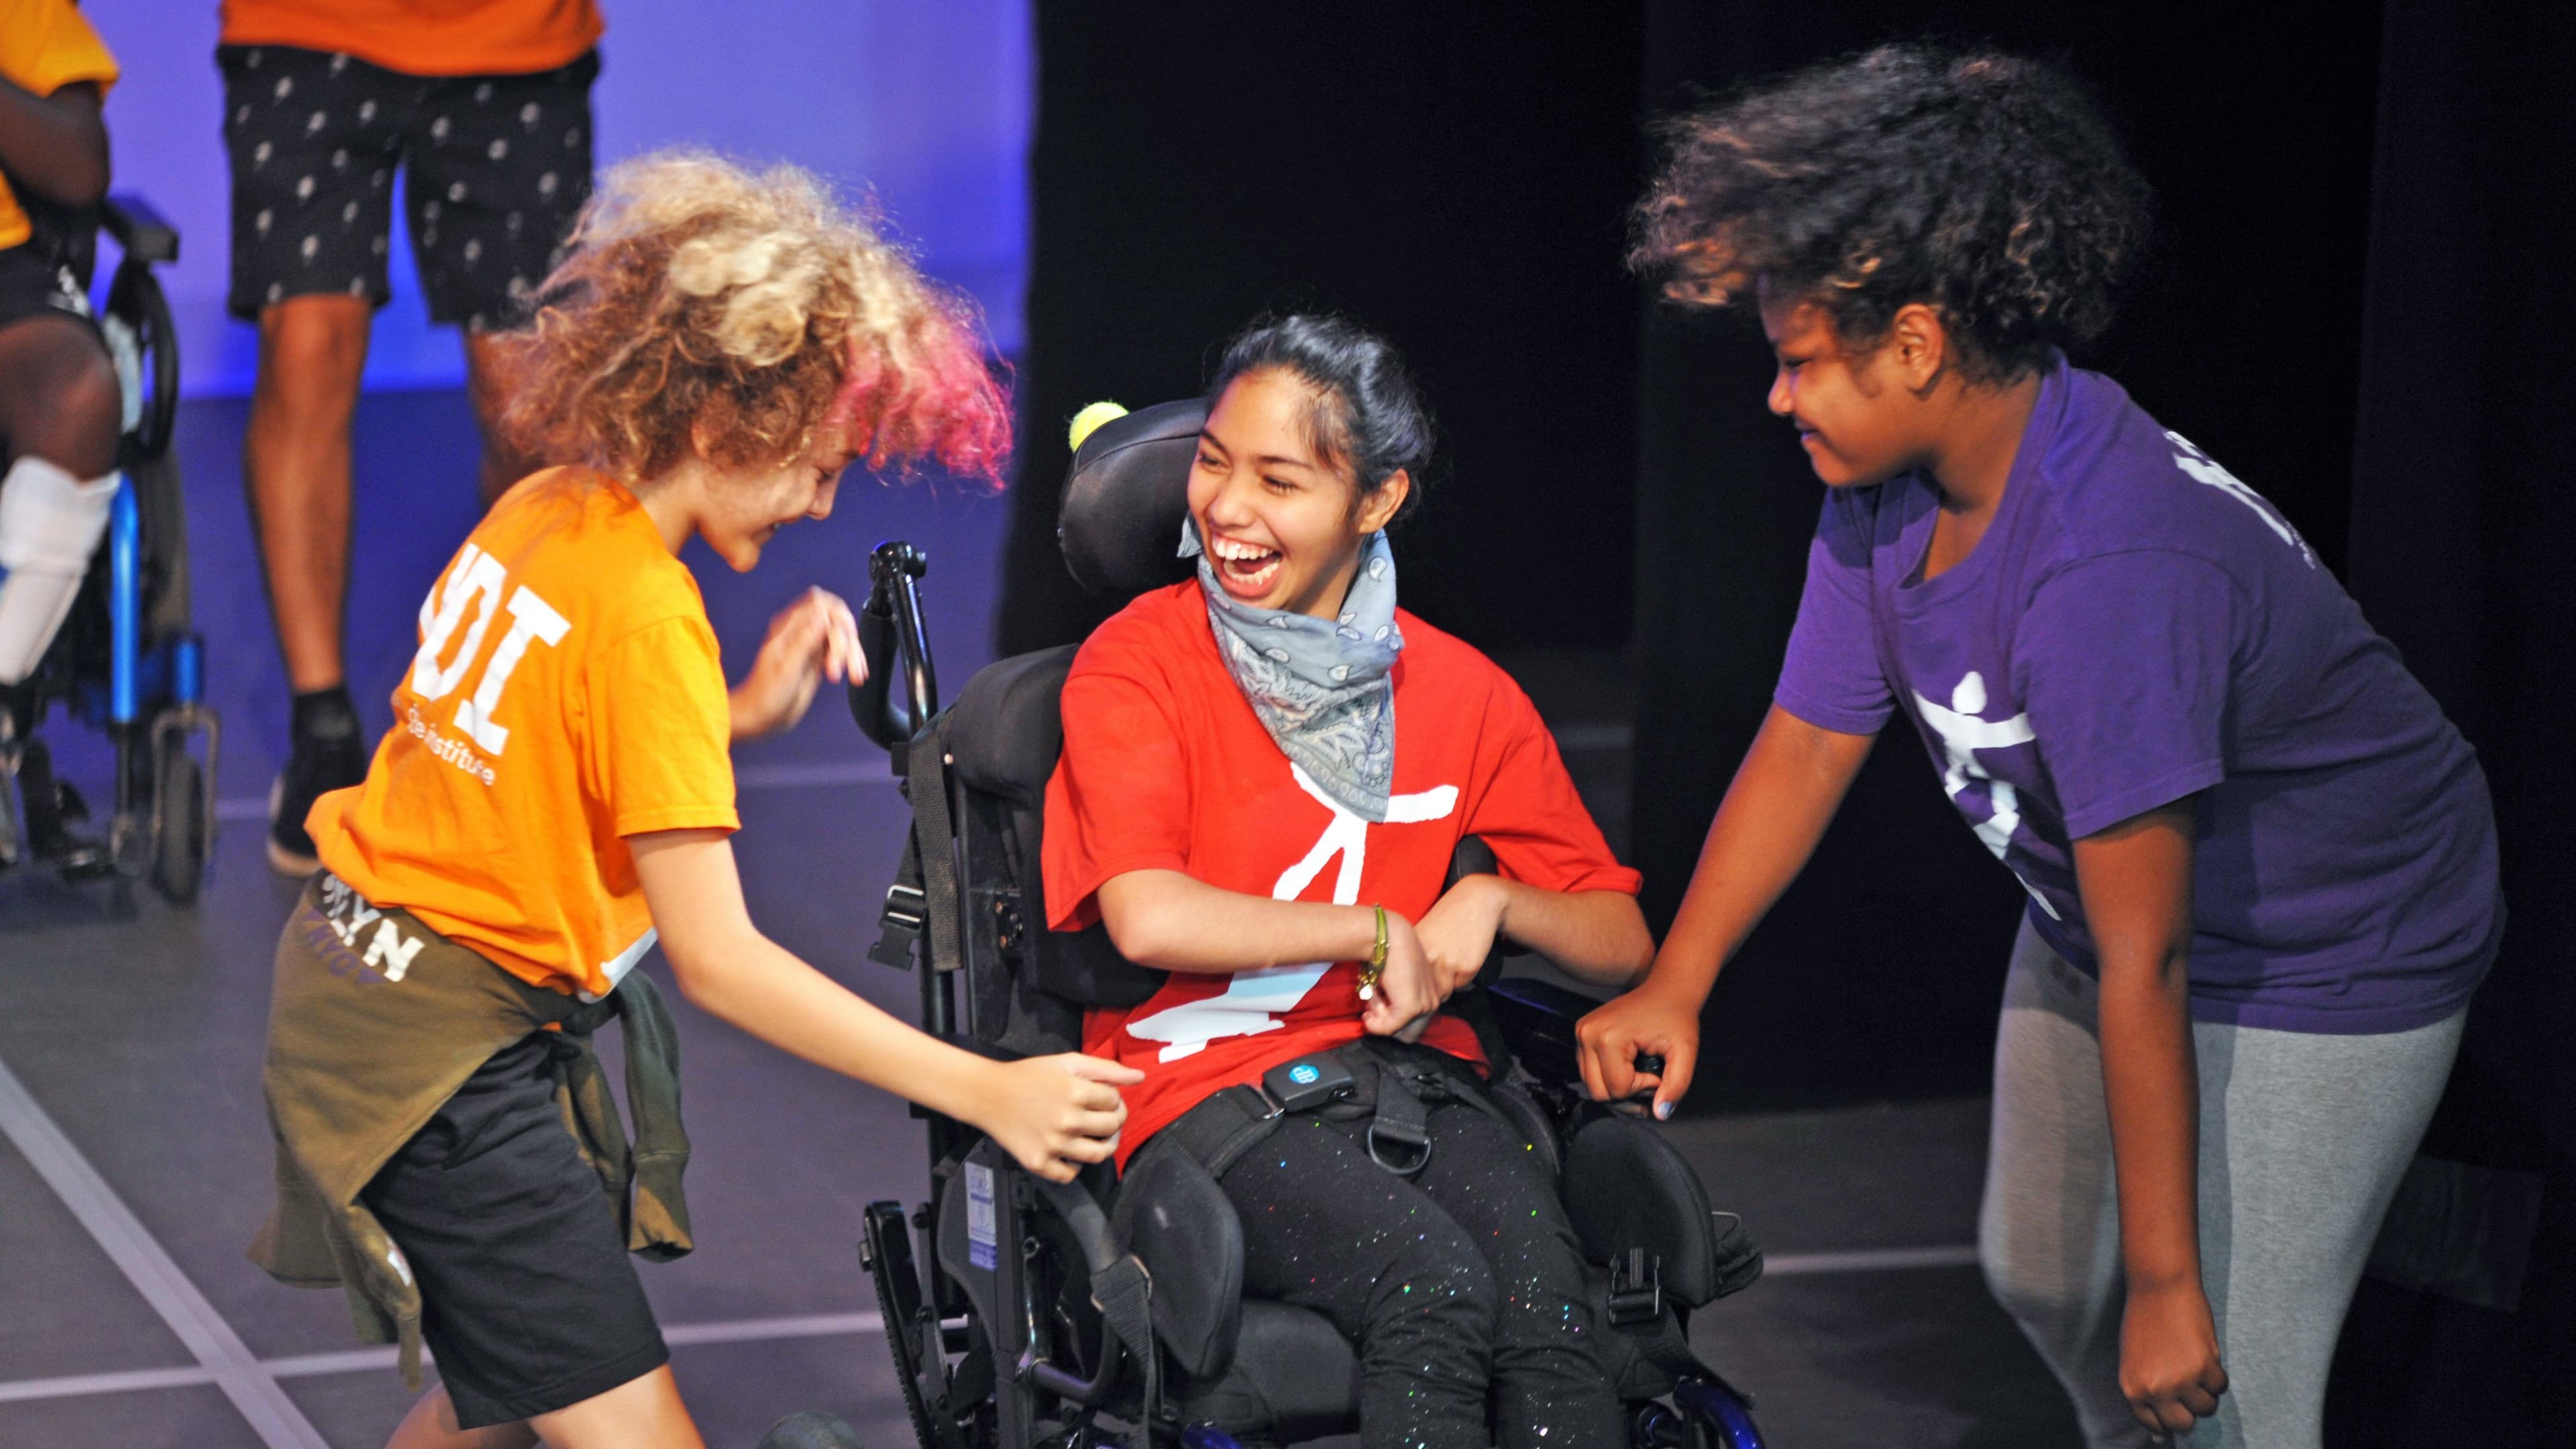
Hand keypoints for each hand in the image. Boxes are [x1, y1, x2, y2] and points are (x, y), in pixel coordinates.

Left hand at [729, 587, 862, 739]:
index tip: (845, 634)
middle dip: (846, 641)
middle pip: (836, 620)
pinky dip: (851, 660)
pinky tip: (855, 674)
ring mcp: (810, 645)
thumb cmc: (765, 696)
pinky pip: (841, 651)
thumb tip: (822, 615)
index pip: (820, 603)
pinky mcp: (818, 659)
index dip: (837, 615)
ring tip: (853, 675)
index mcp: (788, 628)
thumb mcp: (786, 668)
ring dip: (852, 653)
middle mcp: (801, 632)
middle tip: (839, 667)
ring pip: (842, 636)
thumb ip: (805, 640)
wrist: (761, 717)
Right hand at [969, 1053, 1142, 1183]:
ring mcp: (1053, 1145)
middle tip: (1104, 1116)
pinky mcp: (1039, 1163)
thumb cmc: (1030, 1075)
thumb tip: (1140, 1077)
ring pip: (1098, 1155)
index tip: (1102, 1097)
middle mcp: (1067, 1121)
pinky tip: (1072, 1152)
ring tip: (1098, 1137)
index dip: (1113, 1098)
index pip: (1115, 1101)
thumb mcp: (1068, 1063)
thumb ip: (1106, 1069)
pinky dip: (1076, 1166)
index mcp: (1076, 1092)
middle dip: (1115, 1120)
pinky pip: (1070, 1174)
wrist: (989, 1095)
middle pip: (1112, 1127)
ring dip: (1105, 1146)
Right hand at [1360, 911, 1439, 1036]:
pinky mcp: (1410, 1009)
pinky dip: (1373, 1021)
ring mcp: (1424, 1006)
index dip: (1393, 1018)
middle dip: (1387, 1024)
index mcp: (1433, 993)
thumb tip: (1381, 1017)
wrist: (1387, 936)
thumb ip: (1397, 998)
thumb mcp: (1397, 979)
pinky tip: (1369, 1002)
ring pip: (1397, 1032)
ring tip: (1373, 996)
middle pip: (1409, 1034)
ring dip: (1379, 1018)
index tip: (1378, 1003)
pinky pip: (1387, 1028)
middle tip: (1372, 1007)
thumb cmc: (1386, 953)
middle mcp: (1434, 1001)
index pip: (1415, 1024)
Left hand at [1413, 875, 1506, 1000]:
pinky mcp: (1467, 967)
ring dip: (1448, 982)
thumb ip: (1417, 957)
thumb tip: (1417, 986)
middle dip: (1432, 987)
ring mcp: (1447, 964)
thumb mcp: (1424, 932)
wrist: (1476, 901)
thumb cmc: (1449, 917)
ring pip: (1445, 990)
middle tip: (1441, 971)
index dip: (1416, 983)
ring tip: (1453, 960)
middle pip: (1426, 989)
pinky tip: (1465, 956)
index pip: (1409, 981)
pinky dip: (1463, 977)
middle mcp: (1428, 958)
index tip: (1422, 978)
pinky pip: (1461, 984)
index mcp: (1413, 948)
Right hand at [1575, 984, 1698, 1118]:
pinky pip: (1589, 1071)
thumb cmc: (1676, 1018)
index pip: (1617, 1089)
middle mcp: (1587, 1034)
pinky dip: (1608, 1077)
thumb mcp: (1685, 1053)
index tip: (1658, 1074)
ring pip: (1591, 1085)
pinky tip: (1628, 1070)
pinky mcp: (1582, 1033)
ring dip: (1617, 1088)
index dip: (1642, 1089)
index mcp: (1608, 1037)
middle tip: (1651, 1082)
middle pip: (1598, 1092)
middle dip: (1627, 1094)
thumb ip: (1676, 1086)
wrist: (1667, 990)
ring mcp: (1582, 1032)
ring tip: (1641, 1076)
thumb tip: (1660, 1114)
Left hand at [2120, 1280, 2226, 1440]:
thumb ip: (2144, 1396)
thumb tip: (2158, 1438)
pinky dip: (2217, 1376)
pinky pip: (2220, 1387)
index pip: (2154, 1426)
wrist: (2159, 1286)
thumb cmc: (2143, 1321)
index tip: (2174, 1411)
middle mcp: (2156, 1389)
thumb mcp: (2132, 1361)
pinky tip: (2205, 1356)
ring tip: (2195, 1368)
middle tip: (2189, 1391)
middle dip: (2189, 1412)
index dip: (2167, 1421)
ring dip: (2205, 1393)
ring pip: (2206, 1408)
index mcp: (2133, 1389)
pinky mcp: (2205, 1366)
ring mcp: (2182, 1380)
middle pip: (2183, 1425)